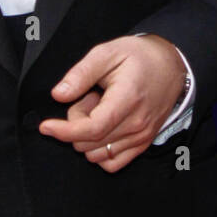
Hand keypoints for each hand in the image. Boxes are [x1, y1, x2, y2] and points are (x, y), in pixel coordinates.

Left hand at [39, 34, 186, 171]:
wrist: (171, 66)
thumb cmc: (139, 57)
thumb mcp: (107, 53)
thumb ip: (81, 74)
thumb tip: (58, 94)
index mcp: (128, 100)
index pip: (92, 129)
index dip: (64, 131)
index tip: (46, 126)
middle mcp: (137, 124)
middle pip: (89, 143)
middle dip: (77, 122)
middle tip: (89, 97)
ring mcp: (141, 138)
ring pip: (96, 155)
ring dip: (88, 136)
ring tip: (100, 109)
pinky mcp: (142, 145)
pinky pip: (111, 163)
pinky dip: (98, 151)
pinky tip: (104, 127)